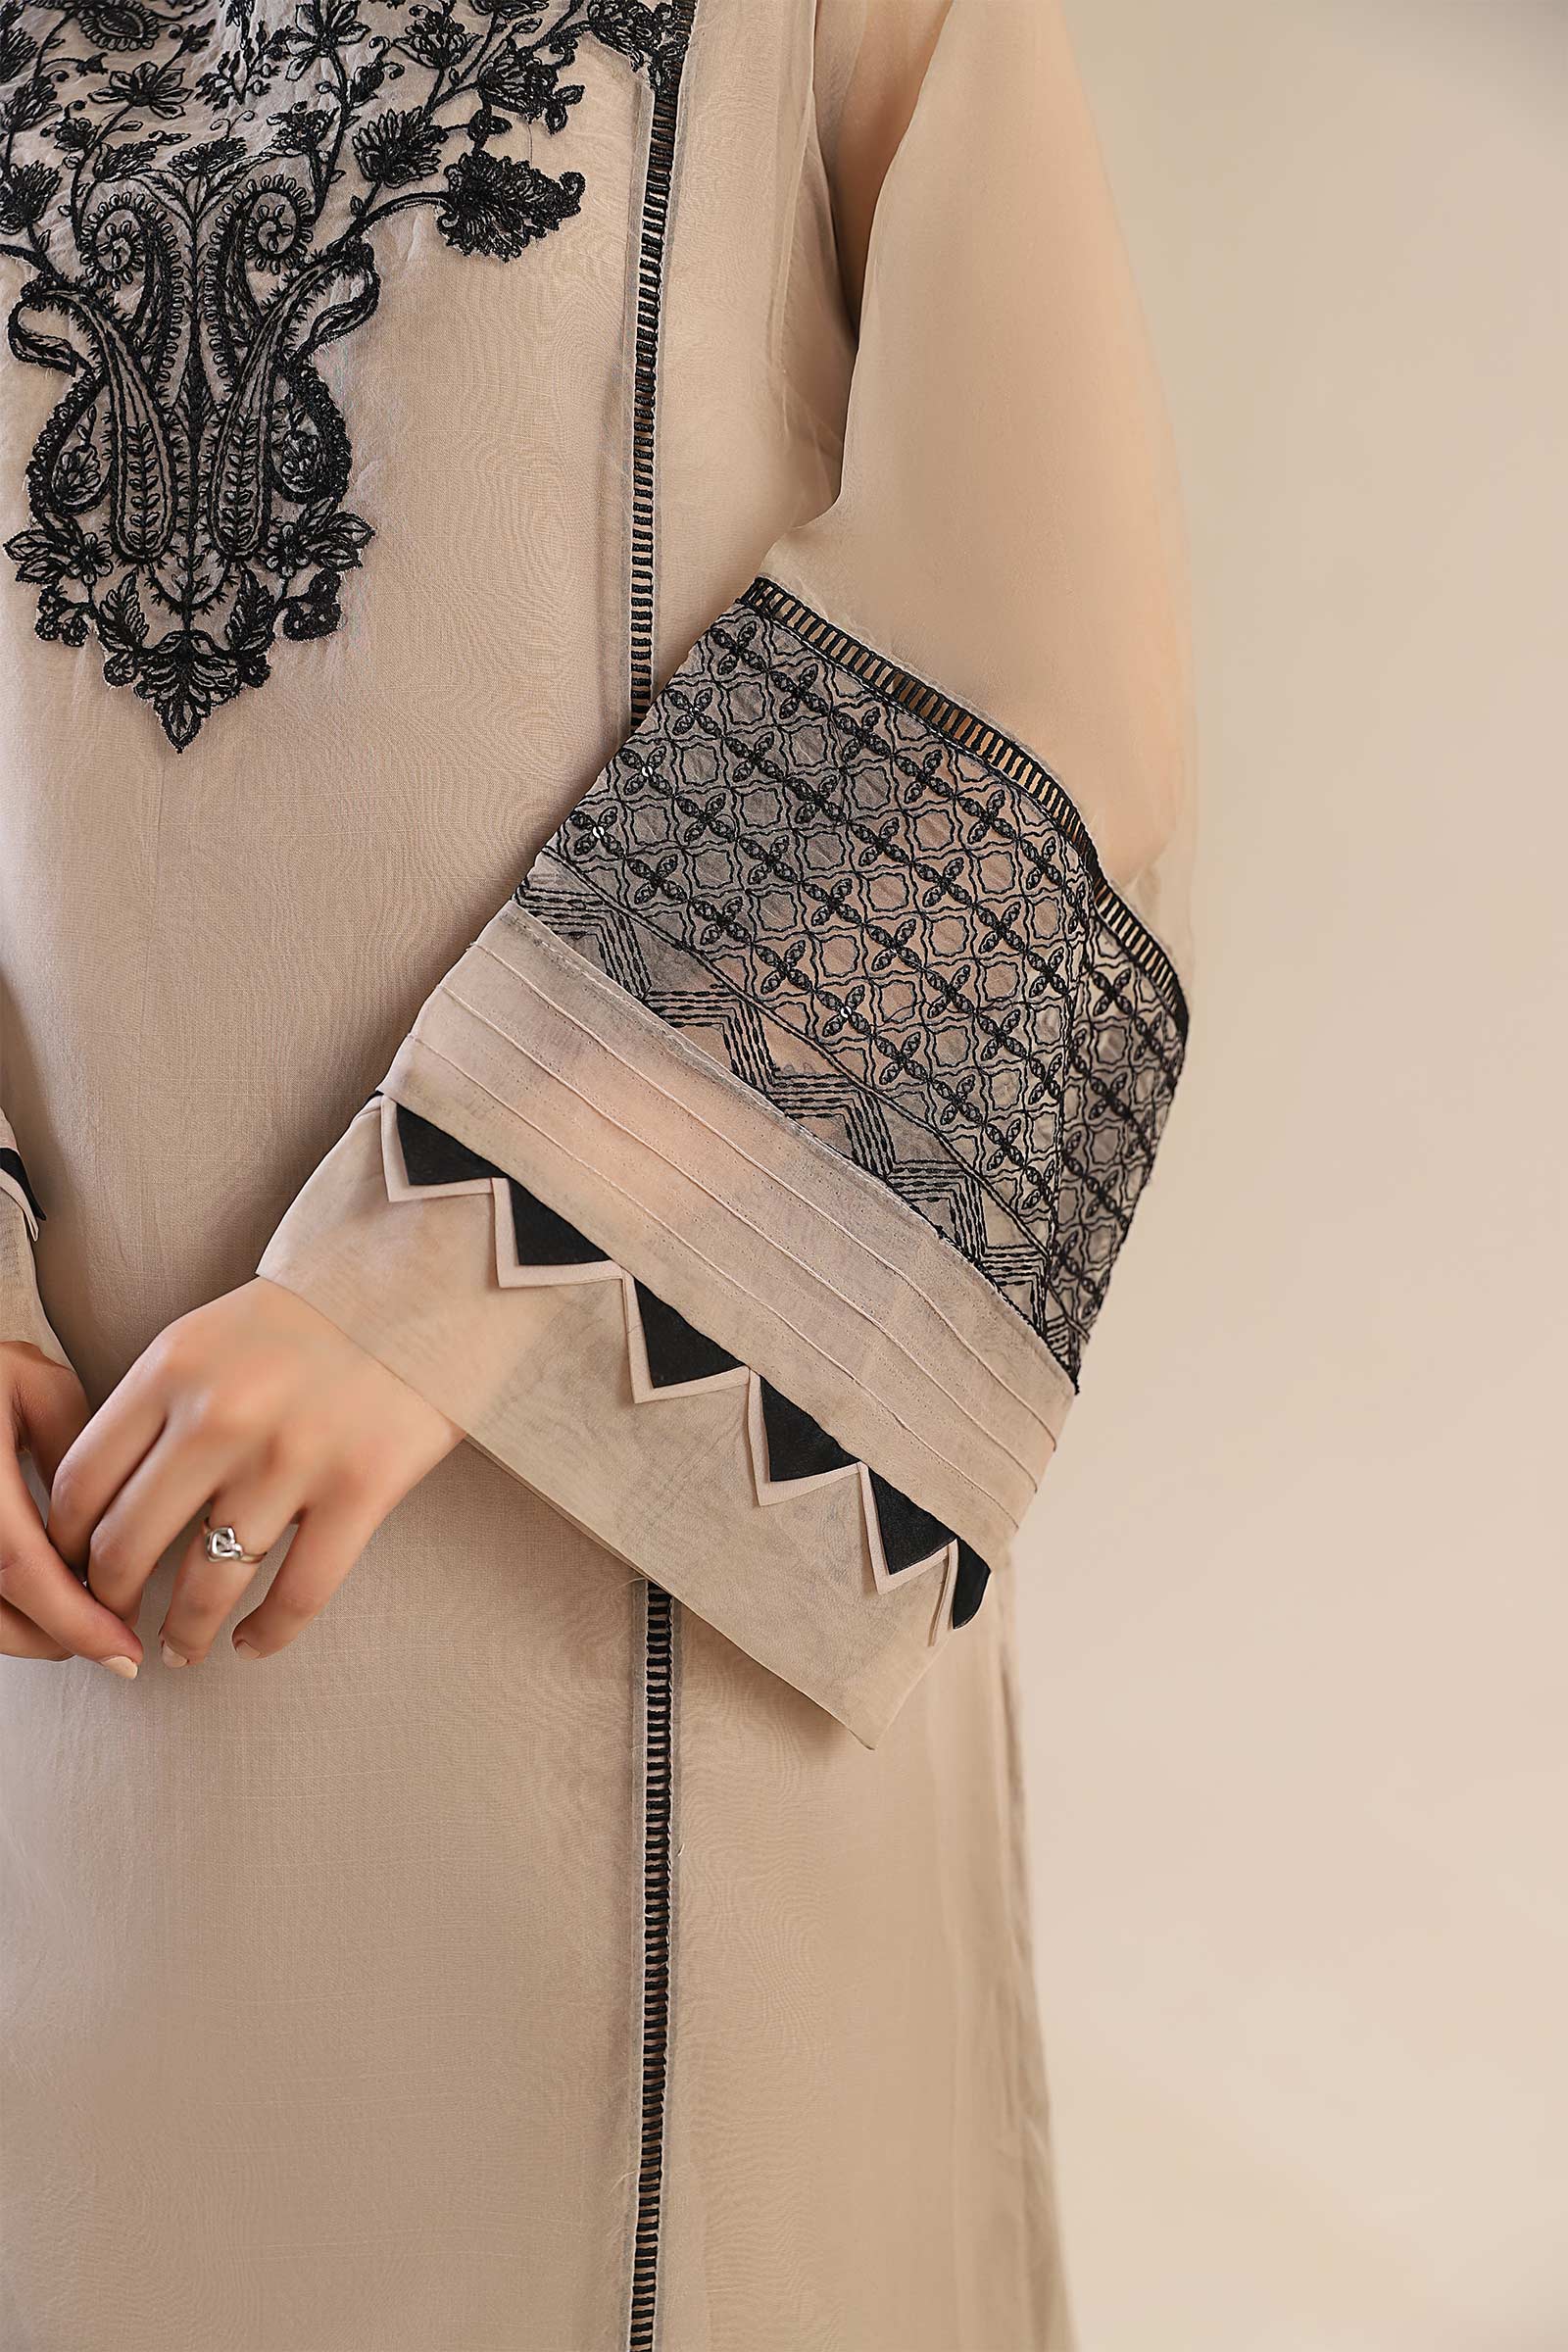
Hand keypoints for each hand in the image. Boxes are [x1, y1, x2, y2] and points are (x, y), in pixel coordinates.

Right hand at [1, 1340, 141, 1671]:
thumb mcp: (32, 1386)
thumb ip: (75, 1453)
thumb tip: (112, 1523)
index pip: (20, 1569)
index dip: (75, 1618)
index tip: (124, 1648)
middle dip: (61, 1638)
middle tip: (116, 1642)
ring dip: (33, 1633)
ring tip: (87, 1619)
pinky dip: (9, 1610)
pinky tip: (47, 1595)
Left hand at [49, 1280, 462, 1667]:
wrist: (427, 1277)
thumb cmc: (317, 1309)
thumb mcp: (211, 1334)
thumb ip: (160, 1405)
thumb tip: (115, 1499)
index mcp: (171, 1369)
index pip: (81, 1483)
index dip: (64, 1545)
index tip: (71, 1568)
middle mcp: (220, 1417)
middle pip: (127, 1546)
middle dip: (109, 1602)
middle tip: (115, 1621)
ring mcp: (291, 1458)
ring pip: (207, 1584)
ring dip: (183, 1632)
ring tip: (180, 1648)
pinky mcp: (361, 1488)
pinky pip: (299, 1592)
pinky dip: (268, 1633)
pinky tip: (253, 1643)